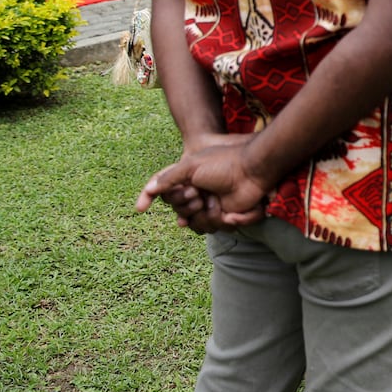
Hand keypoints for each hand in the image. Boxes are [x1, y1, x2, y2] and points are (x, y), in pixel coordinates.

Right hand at [135, 133, 268, 232]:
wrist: (252, 170)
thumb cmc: (223, 163)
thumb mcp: (191, 166)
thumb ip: (168, 178)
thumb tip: (149, 190)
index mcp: (186, 179)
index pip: (162, 193)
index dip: (149, 199)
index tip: (140, 209)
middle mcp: (197, 193)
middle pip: (179, 212)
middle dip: (187, 205)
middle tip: (198, 194)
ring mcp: (211, 205)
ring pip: (196, 224)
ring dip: (205, 215)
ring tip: (215, 201)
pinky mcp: (225, 216)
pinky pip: (214, 228)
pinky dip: (221, 220)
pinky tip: (229, 212)